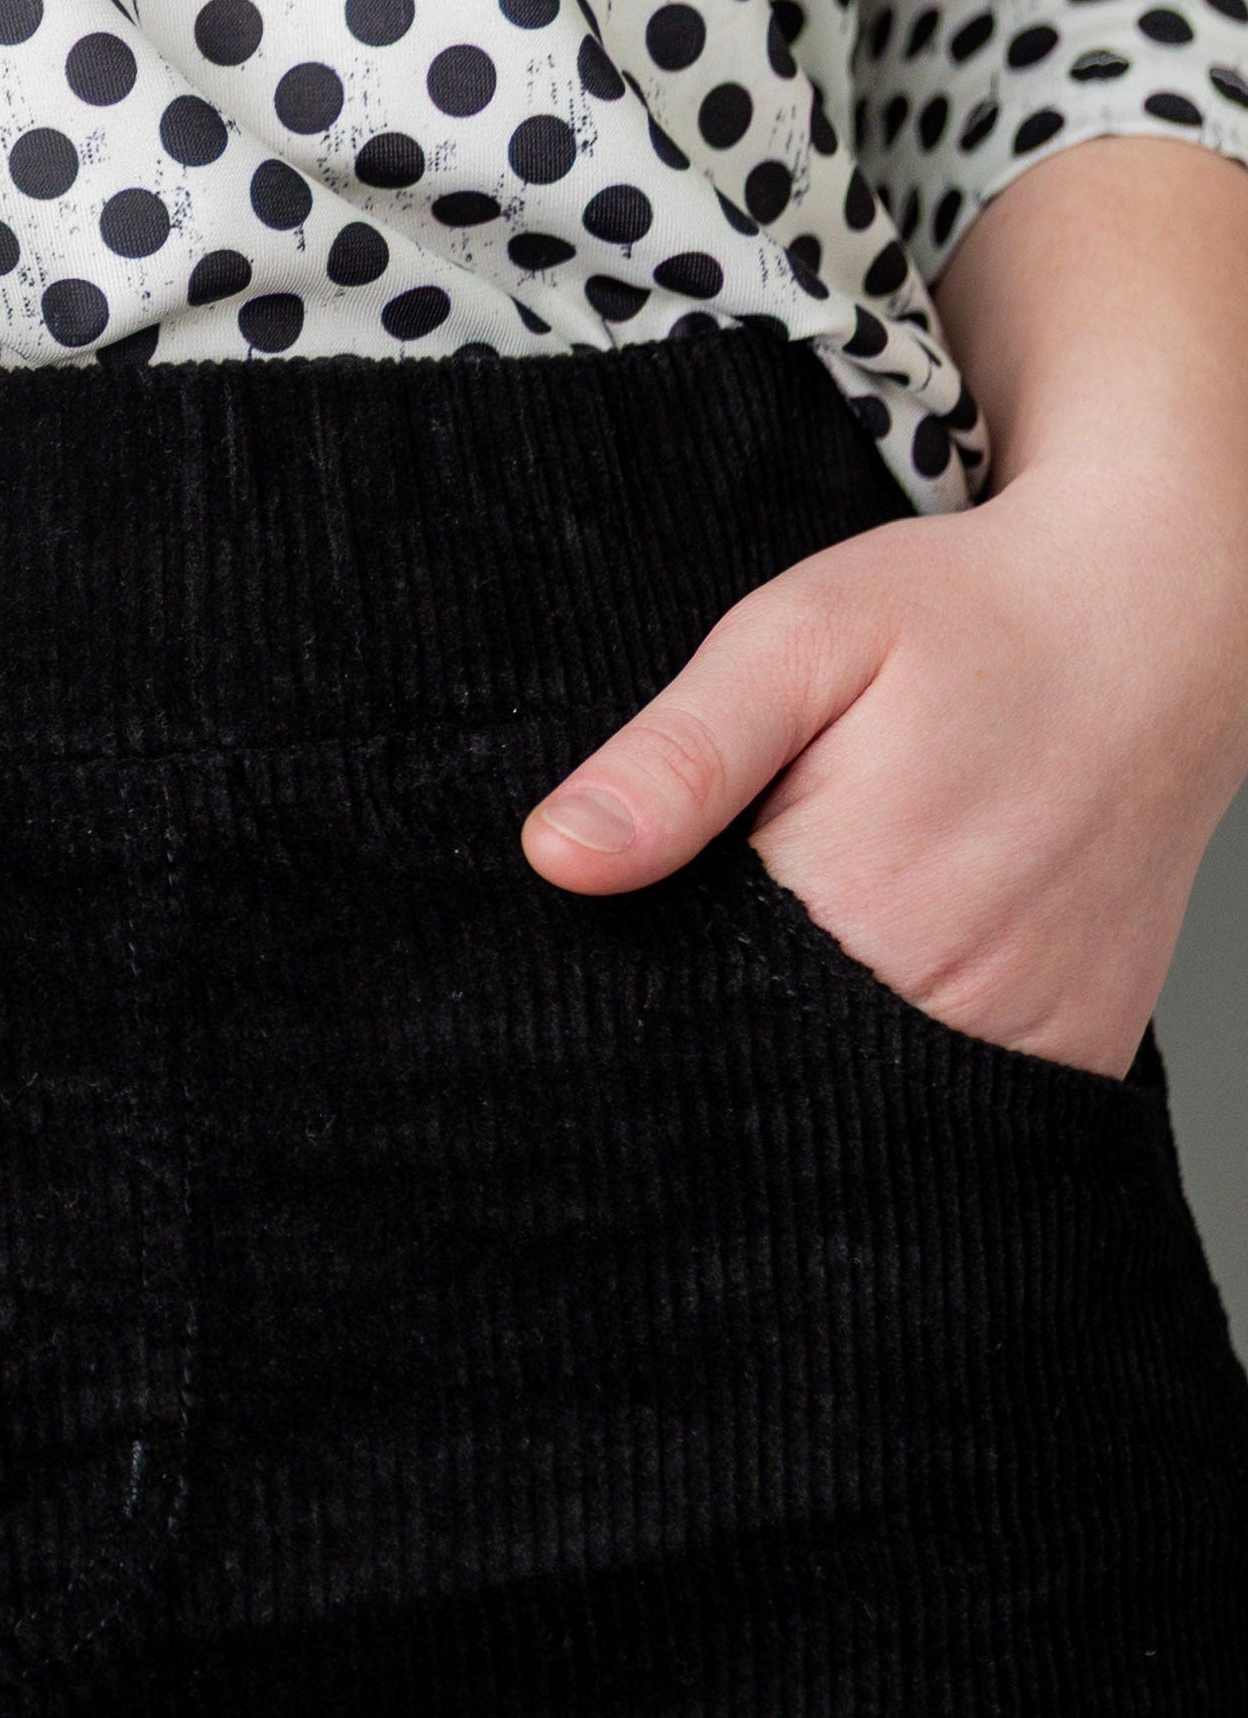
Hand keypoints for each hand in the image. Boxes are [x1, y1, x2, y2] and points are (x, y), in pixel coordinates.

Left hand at [523, 140, 1247, 1078]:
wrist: (1158, 613)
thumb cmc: (972, 616)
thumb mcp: (799, 640)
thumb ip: (679, 756)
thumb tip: (559, 857)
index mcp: (864, 909)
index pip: (684, 1018)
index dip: (639, 985)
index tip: (645, 925)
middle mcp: (956, 1001)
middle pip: (773, 1070)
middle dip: (725, 1015)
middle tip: (749, 904)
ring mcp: (1030, 1043)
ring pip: (865, 1100)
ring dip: (816, 1043)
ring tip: (828, 925)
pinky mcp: (1076, 1055)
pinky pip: (958, 1103)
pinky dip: (906, 1059)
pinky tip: (891, 967)